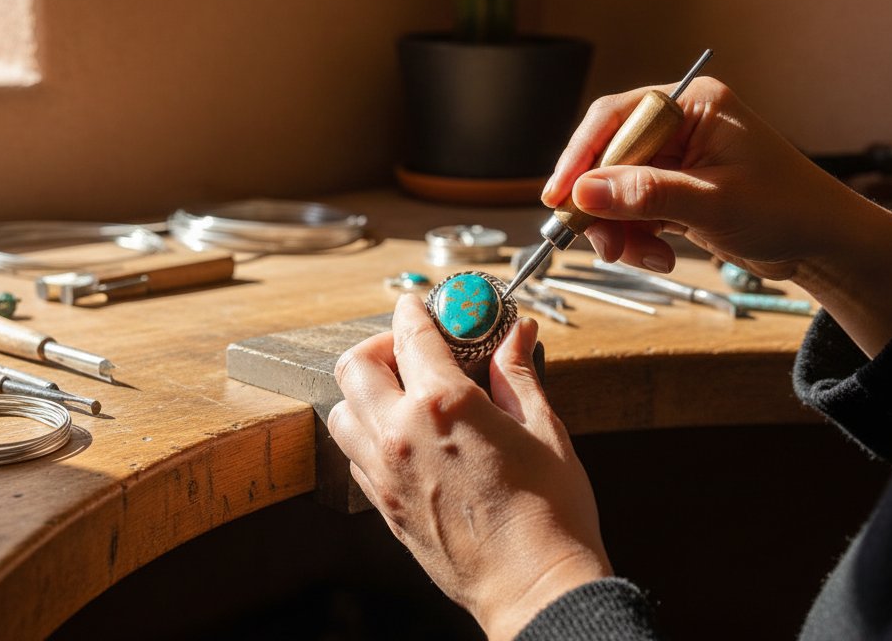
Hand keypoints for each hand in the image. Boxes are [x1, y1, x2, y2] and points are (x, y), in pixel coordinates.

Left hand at [327, 294, 610, 639]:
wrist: (534, 586)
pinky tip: (404, 436)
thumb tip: (517, 334)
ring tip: (402, 392)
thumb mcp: (543, 428)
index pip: (411, 334)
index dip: (416, 310)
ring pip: (342, 411)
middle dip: (381, 345)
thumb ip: (518, 374)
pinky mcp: (383, 505)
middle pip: (355, 365)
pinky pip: (353, 454)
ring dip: (365, 391)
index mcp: (443, 404)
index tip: (423, 305)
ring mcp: (384, 473)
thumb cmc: (550, 513)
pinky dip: (367, 432)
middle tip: (413, 349)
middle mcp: (400, 433)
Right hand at [543, 76, 891, 355]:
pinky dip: (636, 237)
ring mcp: (677, 161)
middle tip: (602, 244)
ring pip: (615, 191)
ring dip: (619, 229)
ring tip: (643, 257)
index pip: (616, 119)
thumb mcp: (712, 203)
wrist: (824, 245)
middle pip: (609, 158)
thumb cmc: (787, 209)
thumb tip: (582, 192)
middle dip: (602, 206)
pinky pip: (632, 211)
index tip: (558, 196)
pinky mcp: (675, 191)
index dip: (581, 157)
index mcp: (694, 106)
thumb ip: (644, 195)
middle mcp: (681, 126)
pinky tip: (659, 255)